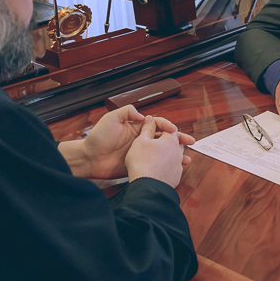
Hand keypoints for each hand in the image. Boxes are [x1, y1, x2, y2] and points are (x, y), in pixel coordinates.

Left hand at [62, 105, 192, 179]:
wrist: (89, 159)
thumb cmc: (97, 138)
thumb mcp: (110, 119)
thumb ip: (126, 112)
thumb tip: (143, 115)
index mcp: (136, 128)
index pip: (157, 125)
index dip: (167, 126)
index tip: (174, 130)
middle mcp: (141, 140)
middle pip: (164, 138)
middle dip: (178, 139)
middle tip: (190, 142)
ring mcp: (141, 153)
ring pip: (163, 152)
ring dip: (175, 154)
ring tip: (186, 158)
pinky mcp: (138, 165)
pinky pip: (155, 164)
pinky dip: (166, 166)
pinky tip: (174, 168)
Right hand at [125, 116, 189, 186]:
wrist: (147, 186)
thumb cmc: (142, 163)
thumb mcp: (140, 141)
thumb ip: (147, 129)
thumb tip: (150, 119)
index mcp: (170, 140)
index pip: (169, 129)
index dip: (161, 127)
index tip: (155, 129)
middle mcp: (178, 152)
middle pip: (174, 142)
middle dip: (167, 141)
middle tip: (158, 142)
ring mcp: (178, 165)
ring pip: (175, 156)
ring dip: (168, 154)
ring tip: (158, 156)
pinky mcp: (176, 177)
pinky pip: (173, 168)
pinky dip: (167, 167)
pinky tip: (159, 168)